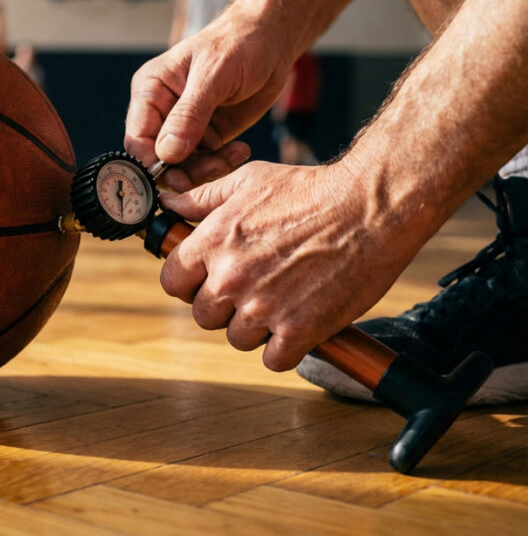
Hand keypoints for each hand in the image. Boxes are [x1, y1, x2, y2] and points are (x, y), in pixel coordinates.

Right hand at [124, 8, 293, 190]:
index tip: (175, 174)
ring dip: (206, 169)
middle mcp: (162, 111)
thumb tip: (166, 154)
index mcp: (151, 91)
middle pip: (158, 158)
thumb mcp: (213, 77)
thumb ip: (188, 116)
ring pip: (182, 166)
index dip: (150, 162)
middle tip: (213, 168)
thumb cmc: (238, 45)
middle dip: (183, 170)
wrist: (271, 41)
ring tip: (234, 155)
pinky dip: (222, 164)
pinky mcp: (208, 136)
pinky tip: (240, 151)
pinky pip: (205, 163)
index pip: (137, 138)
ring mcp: (185, 126)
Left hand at [157, 161, 427, 370]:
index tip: (208, 280)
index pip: (172, 282)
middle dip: (224, 307)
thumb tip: (170, 206)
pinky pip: (274, 359)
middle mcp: (230, 278)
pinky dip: (285, 349)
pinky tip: (298, 326)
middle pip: (204, 316)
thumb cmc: (310, 189)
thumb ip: (203, 198)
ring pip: (238, 339)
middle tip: (253, 290)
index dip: (189, 283)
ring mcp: (263, 307)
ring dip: (256, 328)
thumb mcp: (249, 181)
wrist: (370, 207)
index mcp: (212, 243)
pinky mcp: (299, 329)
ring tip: (281, 303)